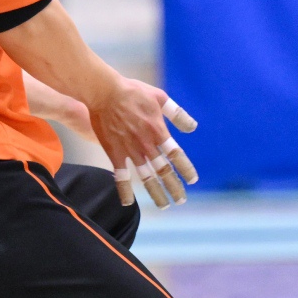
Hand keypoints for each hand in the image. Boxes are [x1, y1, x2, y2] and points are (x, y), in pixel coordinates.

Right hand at [86, 78, 198, 209]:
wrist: (105, 92)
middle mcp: (147, 144)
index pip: (176, 155)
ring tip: (164, 205)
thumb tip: (192, 128)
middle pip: (164, 171)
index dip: (185, 169)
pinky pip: (120, 176)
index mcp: (159, 131)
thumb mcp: (160, 98)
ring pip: (146, 177)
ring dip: (156, 193)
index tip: (192, 180)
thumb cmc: (133, 92)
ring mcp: (130, 151)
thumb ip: (177, 114)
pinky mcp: (114, 153)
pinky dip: (124, 190)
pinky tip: (128, 203)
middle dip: (174, 187)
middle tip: (181, 200)